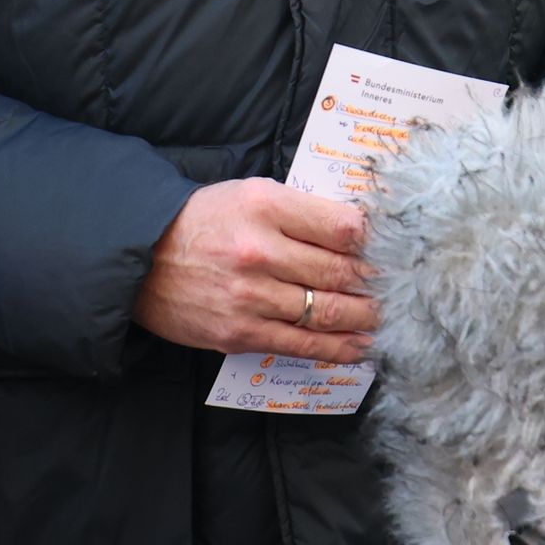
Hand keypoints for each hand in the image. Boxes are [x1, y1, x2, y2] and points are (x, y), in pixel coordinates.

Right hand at [131, 178, 375, 362]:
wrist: (141, 259)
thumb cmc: (204, 222)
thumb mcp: (252, 195)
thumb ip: (302, 211)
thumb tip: (360, 232)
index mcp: (266, 206)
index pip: (341, 226)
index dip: (376, 242)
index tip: (396, 250)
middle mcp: (260, 250)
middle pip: (340, 271)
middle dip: (377, 284)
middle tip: (403, 289)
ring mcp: (250, 296)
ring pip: (326, 312)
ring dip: (366, 319)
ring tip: (389, 319)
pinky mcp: (240, 333)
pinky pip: (301, 344)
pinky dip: (338, 349)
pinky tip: (361, 347)